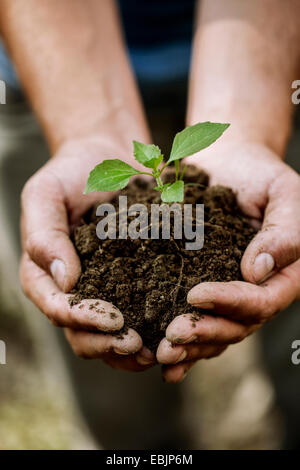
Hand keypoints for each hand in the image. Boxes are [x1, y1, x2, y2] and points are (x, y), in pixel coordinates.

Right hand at [20, 137, 155, 370]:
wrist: (107, 159)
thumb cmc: (71, 174)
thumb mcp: (46, 194)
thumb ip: (45, 235)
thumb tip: (65, 281)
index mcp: (45, 275)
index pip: (58, 308)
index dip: (83, 319)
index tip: (114, 320)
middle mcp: (73, 291)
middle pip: (83, 333)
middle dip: (109, 344)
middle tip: (139, 344)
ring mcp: (103, 292)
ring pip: (111, 336)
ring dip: (132, 351)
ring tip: (161, 349)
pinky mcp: (132, 285)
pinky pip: (139, 316)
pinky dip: (154, 330)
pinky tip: (174, 330)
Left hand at [157, 140, 299, 381]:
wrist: (228, 163)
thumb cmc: (260, 174)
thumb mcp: (284, 193)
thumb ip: (284, 232)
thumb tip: (257, 272)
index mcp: (281, 274)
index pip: (261, 301)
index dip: (231, 303)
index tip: (196, 294)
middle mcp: (255, 291)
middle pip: (235, 326)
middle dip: (204, 334)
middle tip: (171, 338)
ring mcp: (228, 293)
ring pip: (213, 331)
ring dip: (188, 347)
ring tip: (160, 354)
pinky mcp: (201, 289)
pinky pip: (193, 319)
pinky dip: (180, 340)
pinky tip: (157, 355)